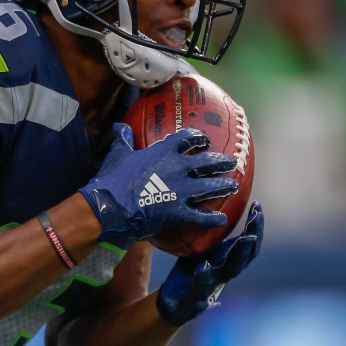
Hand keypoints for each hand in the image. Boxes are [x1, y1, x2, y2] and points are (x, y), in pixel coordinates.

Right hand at [78, 123, 237, 243]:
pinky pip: (201, 216)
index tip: (204, 139)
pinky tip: (221, 219)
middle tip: (231, 161)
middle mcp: (178, 168)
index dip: (198, 138)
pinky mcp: (178, 212)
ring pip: (210, 187)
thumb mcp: (117, 154)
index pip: (187, 138)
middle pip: (206, 162)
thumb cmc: (114, 179)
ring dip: (223, 186)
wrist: (111, 206)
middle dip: (221, 161)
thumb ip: (122, 139)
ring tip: (233, 185)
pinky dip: (212, 218)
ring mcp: (181, 191)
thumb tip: (119, 127)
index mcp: (163, 152)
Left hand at [156, 201, 263, 326]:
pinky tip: (204, 265)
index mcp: (229, 258)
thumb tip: (209, 201)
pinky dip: (205, 273)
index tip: (257, 205)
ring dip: (241, 252)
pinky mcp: (199, 291)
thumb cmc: (191, 270)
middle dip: (255, 233)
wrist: (176, 299)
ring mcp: (215, 281)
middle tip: (256, 215)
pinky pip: (203, 282)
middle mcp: (227, 270)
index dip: (256, 225)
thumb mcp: (203, 247)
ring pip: (233, 268)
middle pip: (248, 253)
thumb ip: (210, 232)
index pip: (250, 241)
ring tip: (246, 236)